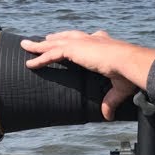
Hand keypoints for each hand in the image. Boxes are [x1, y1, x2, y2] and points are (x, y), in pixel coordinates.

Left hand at [21, 30, 154, 119]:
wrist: (127, 62)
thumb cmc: (129, 73)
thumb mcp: (119, 87)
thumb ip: (110, 101)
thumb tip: (108, 117)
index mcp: (105, 44)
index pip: (91, 38)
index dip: (83, 39)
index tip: (76, 40)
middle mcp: (92, 40)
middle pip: (68, 36)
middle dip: (57, 37)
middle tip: (48, 37)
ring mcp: (80, 43)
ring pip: (54, 43)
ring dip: (39, 45)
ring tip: (26, 44)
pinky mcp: (73, 49)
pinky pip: (50, 54)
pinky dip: (39, 59)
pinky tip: (29, 63)